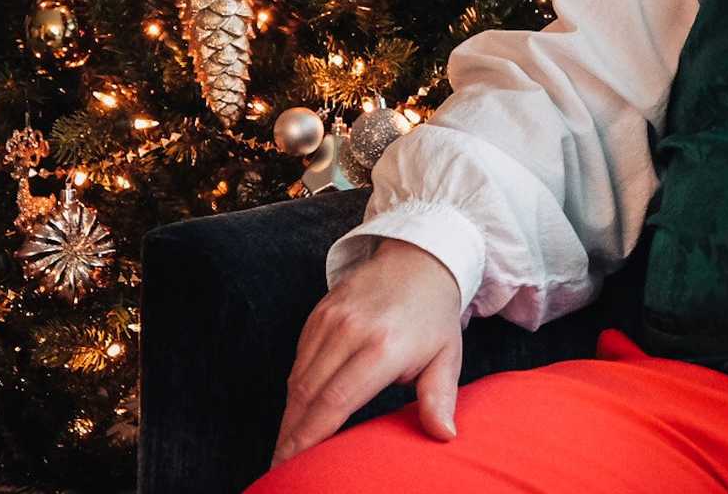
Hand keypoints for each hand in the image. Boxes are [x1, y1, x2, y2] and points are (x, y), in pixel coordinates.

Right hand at [272, 238, 464, 466]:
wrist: (419, 260)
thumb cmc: (434, 316)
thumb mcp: (447, 356)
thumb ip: (440, 398)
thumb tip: (445, 434)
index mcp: (384, 347)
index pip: (335, 401)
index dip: (310, 436)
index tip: (294, 462)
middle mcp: (351, 331)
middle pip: (307, 394)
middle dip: (291, 434)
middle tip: (281, 466)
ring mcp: (330, 319)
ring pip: (297, 378)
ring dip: (289, 415)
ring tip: (286, 446)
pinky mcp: (318, 313)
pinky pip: (298, 358)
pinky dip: (295, 387)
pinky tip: (297, 411)